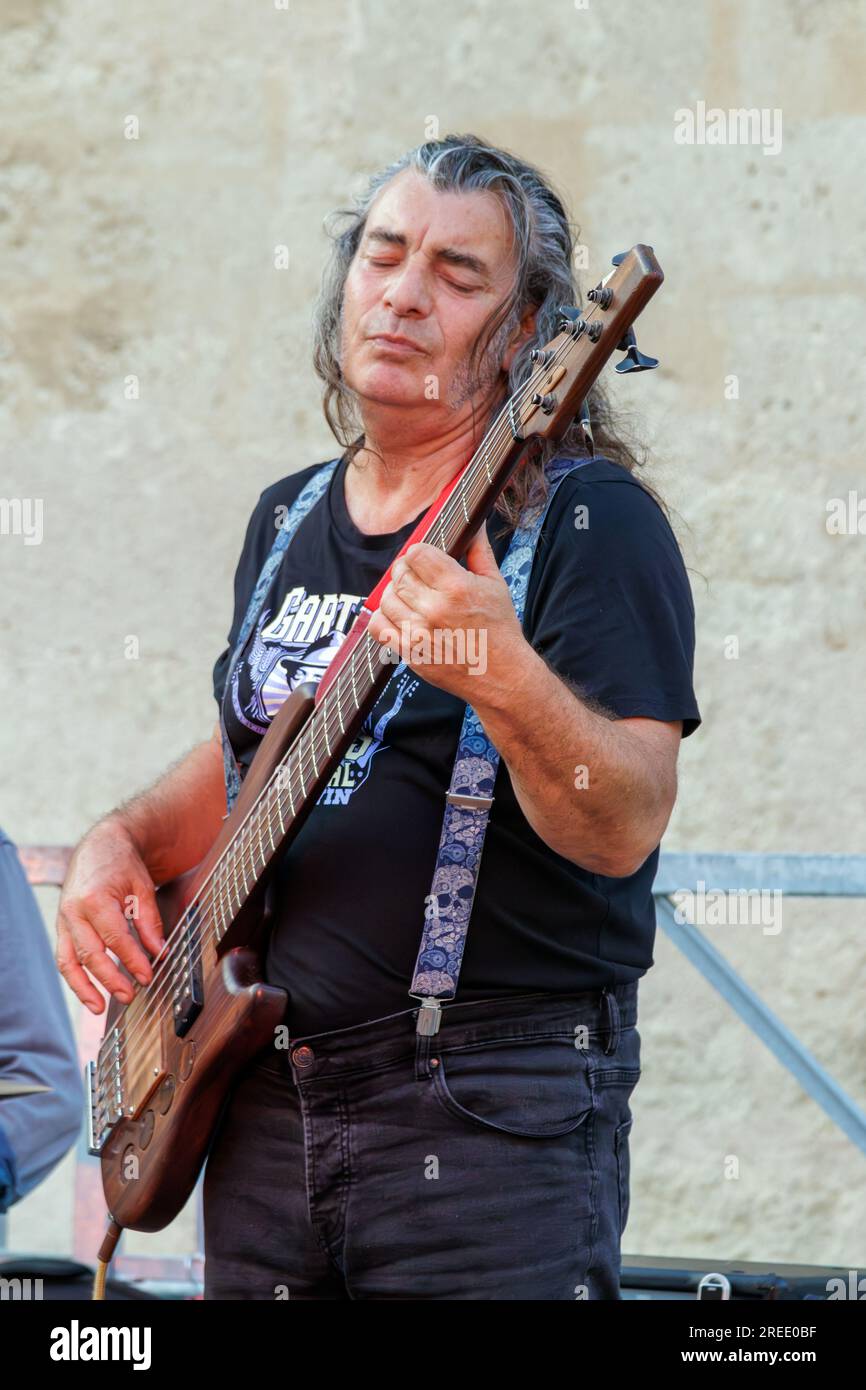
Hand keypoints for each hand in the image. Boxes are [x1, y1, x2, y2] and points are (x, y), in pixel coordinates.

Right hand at [55, 820, 165, 1012]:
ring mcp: (64, 920)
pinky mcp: (61, 927)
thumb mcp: (143, 887)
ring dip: (84, 988)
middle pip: (91, 954)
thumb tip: (159, 952)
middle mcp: (74, 911)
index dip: (132, 960)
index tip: (148, 976)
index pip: (115, 938)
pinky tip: (90, 994)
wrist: (99, 846)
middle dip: (111, 979)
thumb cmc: (122, 864)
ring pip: (70, 961)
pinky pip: (64, 957)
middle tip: (130, 996)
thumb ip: (149, 921)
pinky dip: (75, 978)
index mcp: (95, 898)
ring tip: (100, 1008)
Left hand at [368, 525, 527, 703]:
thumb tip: (472, 524)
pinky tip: (399, 616)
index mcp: (457, 587)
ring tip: (411, 597)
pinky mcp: (410, 653)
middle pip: (400, 574)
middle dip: (406, 570)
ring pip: (387, 598)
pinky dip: (383, 617)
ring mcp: (419, 633)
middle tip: (417, 576)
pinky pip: (378, 627)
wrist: (501, 676)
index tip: (424, 558)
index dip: (418, 552)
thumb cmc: (500, 629)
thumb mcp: (495, 585)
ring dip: (396, 593)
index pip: (417, 553)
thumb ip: (478, 551)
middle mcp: (435, 609)